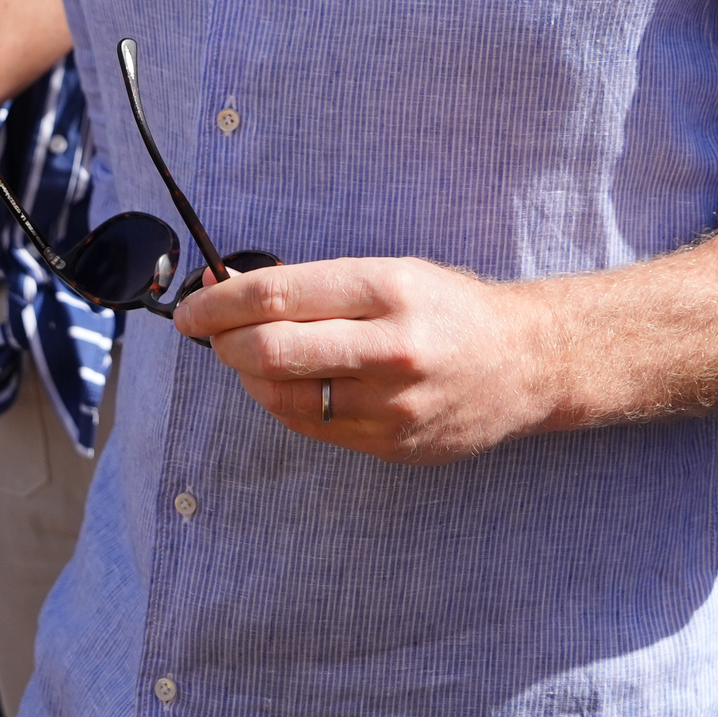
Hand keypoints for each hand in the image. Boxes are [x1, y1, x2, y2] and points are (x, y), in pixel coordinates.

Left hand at [176, 255, 556, 465]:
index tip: (191, 306)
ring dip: (248, 376)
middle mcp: (390, 348)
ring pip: (282, 396)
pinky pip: (312, 426)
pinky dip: (284, 402)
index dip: (218, 303)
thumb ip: (318, 285)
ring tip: (249, 358)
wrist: (526, 363)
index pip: (277, 296)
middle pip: (269, 350)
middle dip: (221, 341)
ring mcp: (391, 404)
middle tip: (209, 333)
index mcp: (388, 289)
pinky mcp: (391, 444)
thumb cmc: (450, 309)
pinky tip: (286, 384)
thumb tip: (232, 289)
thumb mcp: (393, 272)